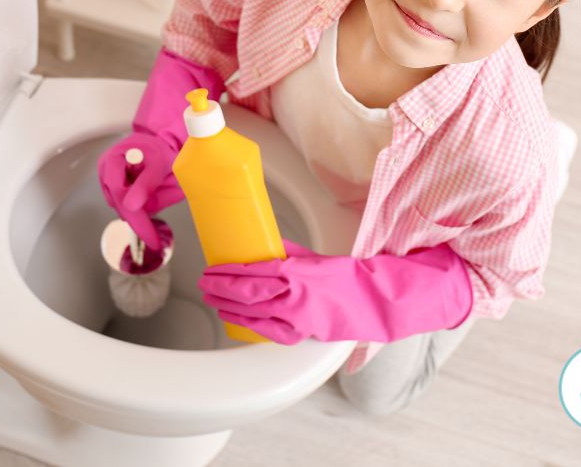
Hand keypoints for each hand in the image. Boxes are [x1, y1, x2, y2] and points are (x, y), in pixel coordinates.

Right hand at [97, 133, 183, 250]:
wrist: (158, 143)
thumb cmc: (159, 150)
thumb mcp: (159, 165)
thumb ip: (146, 185)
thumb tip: (131, 206)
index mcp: (114, 159)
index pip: (120, 193)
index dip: (134, 218)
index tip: (149, 236)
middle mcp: (106, 169)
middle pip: (119, 202)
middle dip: (138, 217)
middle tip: (154, 236)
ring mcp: (107, 177)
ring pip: (121, 205)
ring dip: (138, 209)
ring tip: (156, 195)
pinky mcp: (112, 185)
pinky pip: (123, 202)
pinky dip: (136, 205)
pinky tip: (146, 197)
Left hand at [198, 240, 472, 344]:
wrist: (375, 301)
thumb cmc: (348, 275)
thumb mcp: (314, 257)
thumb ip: (288, 254)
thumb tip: (263, 247)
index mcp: (296, 272)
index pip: (252, 271)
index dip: (228, 272)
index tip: (212, 268)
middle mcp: (293, 296)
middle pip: (247, 294)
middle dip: (221, 290)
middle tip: (205, 283)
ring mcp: (297, 318)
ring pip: (254, 315)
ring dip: (230, 308)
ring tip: (214, 301)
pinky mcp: (303, 333)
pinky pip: (270, 332)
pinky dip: (250, 326)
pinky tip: (237, 321)